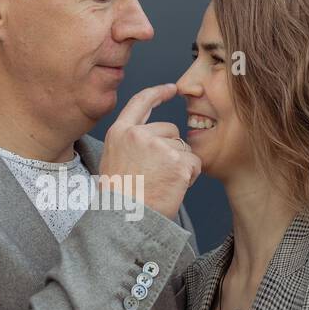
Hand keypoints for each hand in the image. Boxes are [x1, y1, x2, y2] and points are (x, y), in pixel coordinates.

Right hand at [98, 83, 200, 219]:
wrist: (124, 220)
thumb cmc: (119, 198)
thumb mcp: (114, 160)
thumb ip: (131, 143)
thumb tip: (153, 137)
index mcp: (120, 132)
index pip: (141, 102)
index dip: (158, 93)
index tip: (171, 88)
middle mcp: (139, 134)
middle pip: (170, 130)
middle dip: (171, 150)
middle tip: (156, 175)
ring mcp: (159, 147)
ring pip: (183, 149)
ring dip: (180, 165)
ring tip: (161, 184)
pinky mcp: (177, 162)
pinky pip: (194, 163)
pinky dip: (190, 177)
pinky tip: (172, 187)